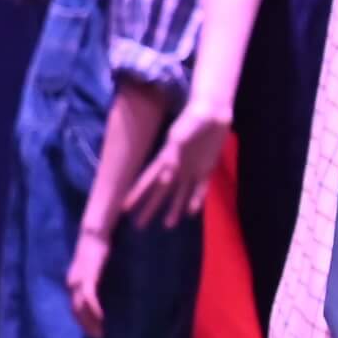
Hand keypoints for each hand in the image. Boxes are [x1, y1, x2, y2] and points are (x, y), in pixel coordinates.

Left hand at [67, 227, 110, 337]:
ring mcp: (78, 281)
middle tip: (98, 337)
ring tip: (100, 332)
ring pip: (80, 308)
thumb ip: (94, 275)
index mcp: (74, 281)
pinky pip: (89, 298)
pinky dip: (93, 310)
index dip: (83, 320)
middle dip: (86, 326)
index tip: (94, 330)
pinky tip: (101, 318)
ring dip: (89, 322)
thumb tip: (99, 287)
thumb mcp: (94, 264)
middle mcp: (72, 283)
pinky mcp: (88, 277)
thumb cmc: (97, 246)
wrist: (94, 232)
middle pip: (75, 311)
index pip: (75, 307)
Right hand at [123, 100, 227, 228]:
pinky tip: (191, 212)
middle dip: (151, 207)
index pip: (148, 180)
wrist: (213, 111)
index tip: (124, 209)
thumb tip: (164, 177)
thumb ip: (172, 154)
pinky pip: (200, 187)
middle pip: (162, 192)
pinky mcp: (207, 168)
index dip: (137, 194)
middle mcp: (177, 167)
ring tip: (168, 225)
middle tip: (140, 226)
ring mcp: (192, 168)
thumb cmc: (193, 119)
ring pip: (181, 193)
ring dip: (174, 208)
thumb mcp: (180, 135)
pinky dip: (197, 199)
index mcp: (167, 158)